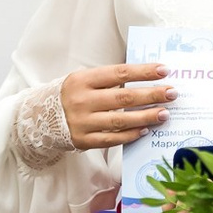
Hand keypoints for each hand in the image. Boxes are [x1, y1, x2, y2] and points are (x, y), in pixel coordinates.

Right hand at [60, 64, 174, 149]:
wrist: (40, 118)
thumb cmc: (72, 95)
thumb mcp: (85, 80)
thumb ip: (110, 80)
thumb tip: (146, 79)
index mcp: (82, 80)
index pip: (119, 73)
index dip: (143, 71)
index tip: (164, 71)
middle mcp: (81, 100)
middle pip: (123, 97)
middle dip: (151, 95)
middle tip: (172, 93)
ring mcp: (82, 122)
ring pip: (120, 120)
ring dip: (146, 116)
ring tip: (165, 113)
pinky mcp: (83, 140)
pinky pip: (112, 139)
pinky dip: (130, 135)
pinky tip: (146, 130)